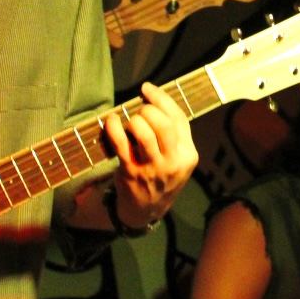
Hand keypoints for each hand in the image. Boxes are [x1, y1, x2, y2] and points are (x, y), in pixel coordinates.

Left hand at [104, 82, 198, 227]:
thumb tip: (153, 98)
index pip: (179, 119)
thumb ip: (172, 135)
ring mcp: (152, 168)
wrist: (147, 210)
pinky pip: (121, 143)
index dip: (162, 99)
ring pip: (143, 132)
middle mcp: (173, 161)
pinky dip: (113, 127)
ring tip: (130, 120)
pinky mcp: (131, 172)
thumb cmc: (161, 176)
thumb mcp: (177, 159)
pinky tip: (111, 121)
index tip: (147, 88)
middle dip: (148, 109)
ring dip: (133, 119)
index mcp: (188, 154)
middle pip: (163, 124)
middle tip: (140, 110)